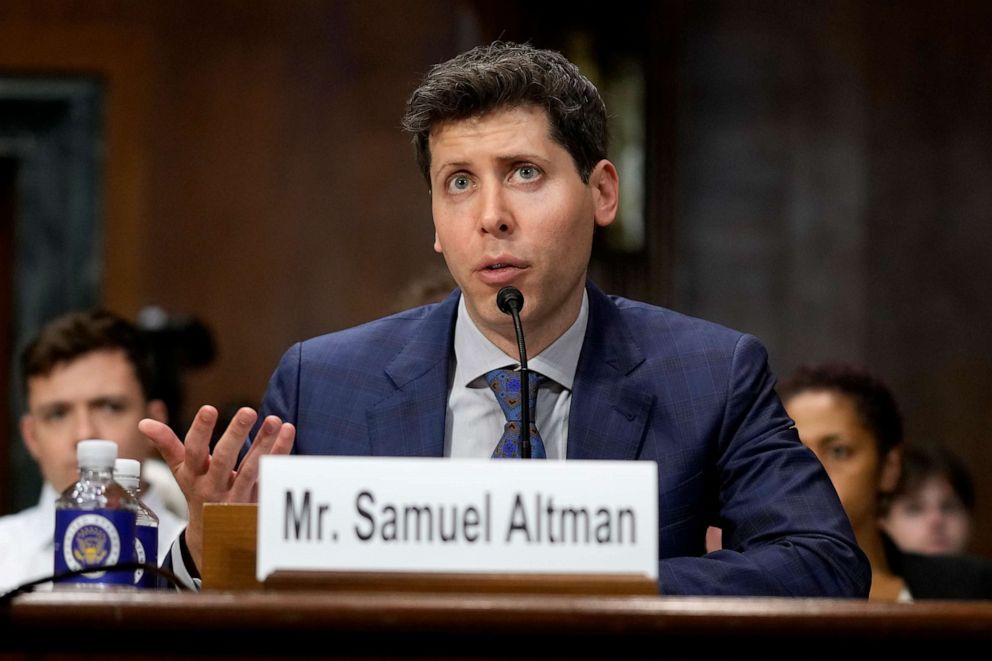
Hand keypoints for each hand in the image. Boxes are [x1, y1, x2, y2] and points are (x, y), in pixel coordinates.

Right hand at [139, 405, 294, 570]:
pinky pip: (270, 477)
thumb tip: (143, 423)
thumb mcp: (182, 471)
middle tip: (248, 411)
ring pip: (251, 470)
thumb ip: (167, 446)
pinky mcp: (256, 503)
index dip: (200, 432)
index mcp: (192, 477)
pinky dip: (280, 454)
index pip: (193, 452)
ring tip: (275, 420)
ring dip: (263, 444)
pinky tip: (288, 432)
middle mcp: (212, 488)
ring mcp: (235, 498)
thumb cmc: (199, 492)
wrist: (214, 536)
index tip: (209, 409)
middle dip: (236, 435)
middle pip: (224, 460)